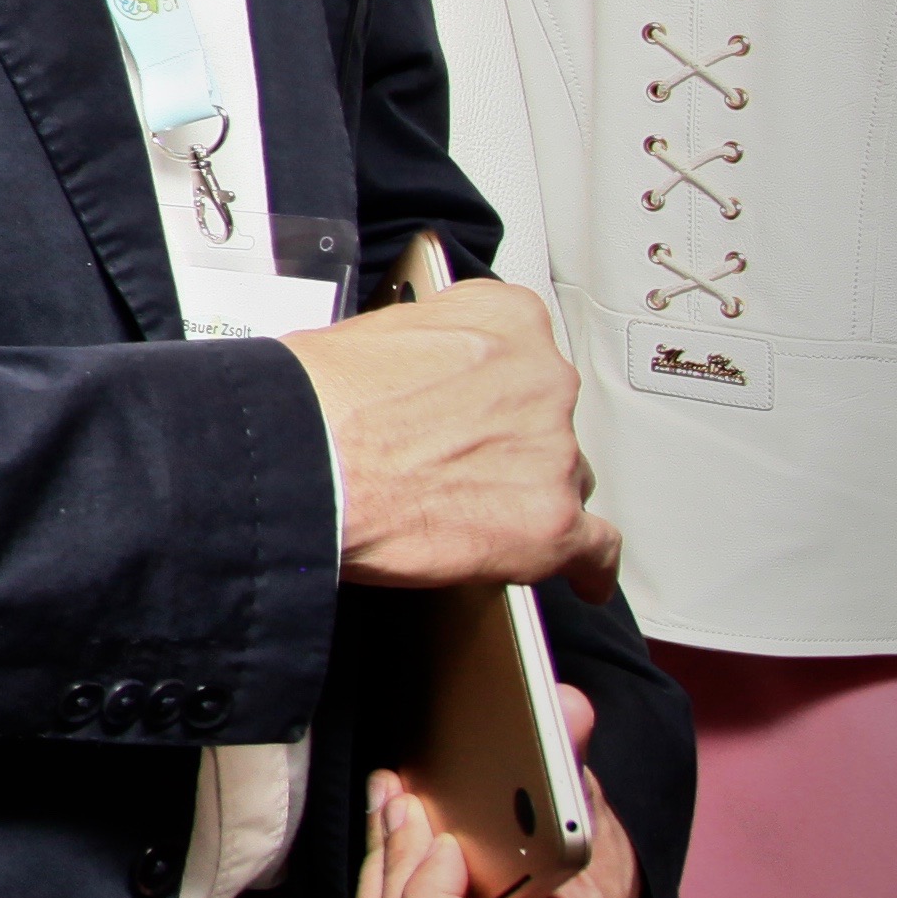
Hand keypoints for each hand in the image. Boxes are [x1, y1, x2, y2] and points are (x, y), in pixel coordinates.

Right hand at [291, 279, 617, 589]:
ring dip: (526, 495)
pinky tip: (583, 576)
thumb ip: (428, 353)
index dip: (493, 388)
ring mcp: (553, 454)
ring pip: (564, 480)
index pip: (527, 352)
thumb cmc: (317, 401)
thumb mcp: (375, 333)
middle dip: (509, 443)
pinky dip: (588, 566)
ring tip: (467, 513)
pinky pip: (595, 549)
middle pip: (548, 421)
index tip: (473, 406)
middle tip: (450, 462)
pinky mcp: (550, 524)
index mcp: (507, 321)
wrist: (301, 459)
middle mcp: (544, 381)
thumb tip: (420, 386)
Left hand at [353, 686, 639, 897]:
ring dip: (379, 868)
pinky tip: (391, 833)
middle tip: (405, 800)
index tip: (451, 844)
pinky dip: (376, 883)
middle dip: (398, 866)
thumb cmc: (600, 892)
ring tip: (395, 806)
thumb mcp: (598, 833)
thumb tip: (563, 704)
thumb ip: (573, 773)